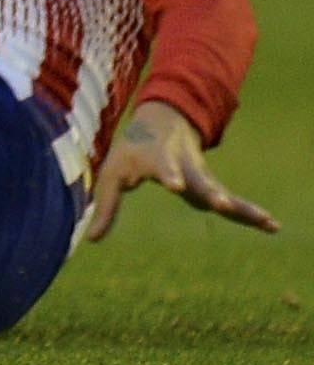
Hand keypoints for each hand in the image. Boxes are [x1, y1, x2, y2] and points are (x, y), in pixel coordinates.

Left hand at [85, 100, 279, 241]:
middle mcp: (184, 167)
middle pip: (199, 180)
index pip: (163, 167)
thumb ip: (105, 207)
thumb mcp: (111, 175)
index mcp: (156, 158)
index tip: (175, 184)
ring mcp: (201, 177)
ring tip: (266, 221)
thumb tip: (91, 241)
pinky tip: (272, 226)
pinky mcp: (212, 187)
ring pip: (223, 192)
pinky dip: (250, 214)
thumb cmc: (131, 152)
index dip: (169, 175)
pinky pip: (233, 202)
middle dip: (210, 192)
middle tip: (221, 203)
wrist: (162, 123)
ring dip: (241, 207)